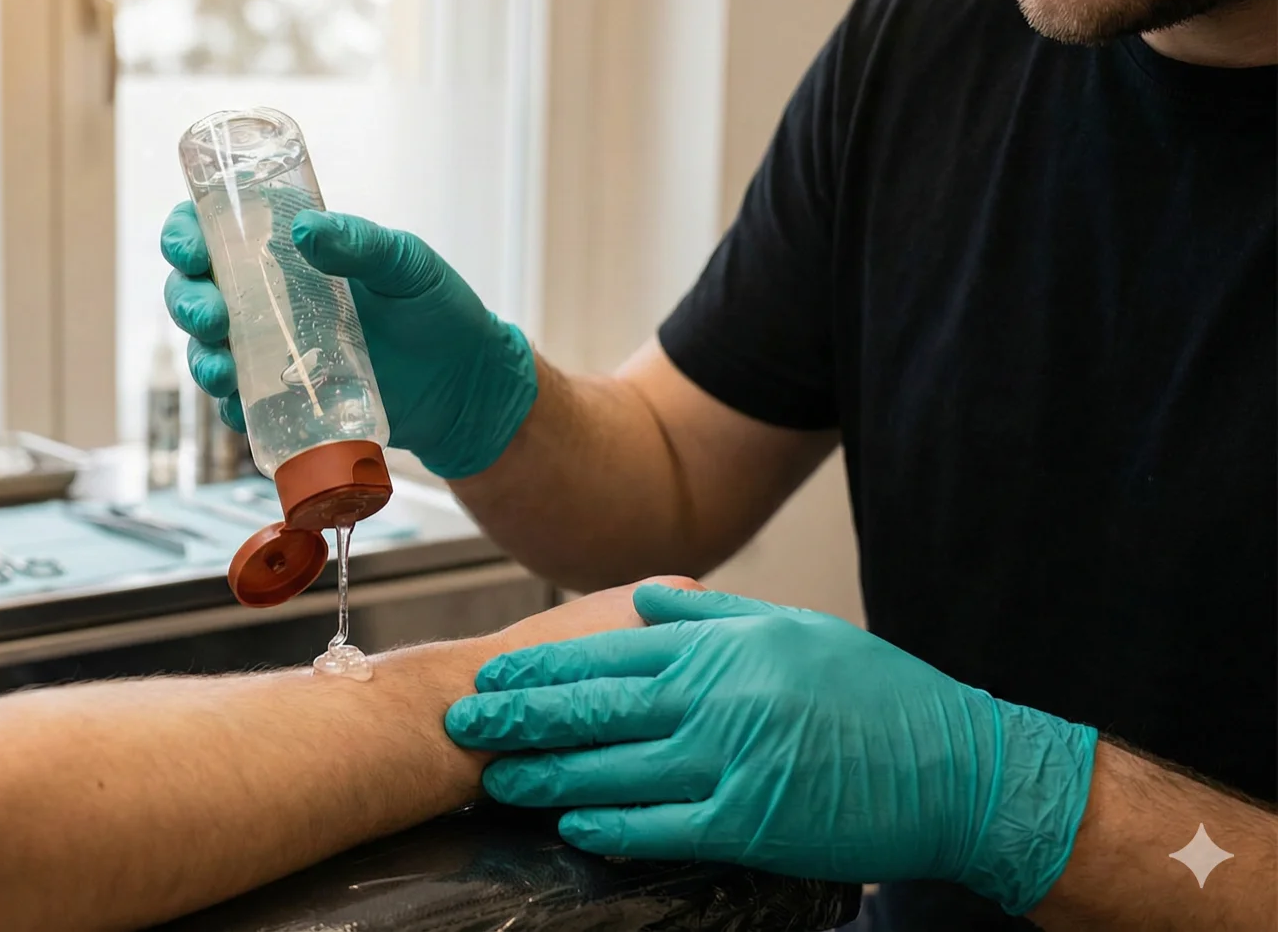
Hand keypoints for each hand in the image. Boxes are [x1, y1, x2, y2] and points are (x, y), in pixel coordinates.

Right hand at [161, 204, 537, 477]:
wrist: (464, 385)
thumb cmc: (437, 310)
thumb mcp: (405, 265)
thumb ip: (361, 243)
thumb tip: (305, 229)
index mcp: (286, 252)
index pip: (213, 232)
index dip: (185, 236)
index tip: (193, 249)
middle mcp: (266, 299)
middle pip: (194, 292)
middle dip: (187, 302)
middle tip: (212, 316)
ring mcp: (270, 353)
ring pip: (206, 350)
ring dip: (201, 357)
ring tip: (224, 367)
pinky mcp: (282, 401)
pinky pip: (238, 406)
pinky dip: (230, 407)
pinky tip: (240, 406)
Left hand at [444, 585, 1098, 915]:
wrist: (959, 767)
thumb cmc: (879, 695)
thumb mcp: (794, 630)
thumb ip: (710, 614)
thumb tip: (641, 597)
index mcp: (727, 646)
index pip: (610, 651)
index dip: (543, 667)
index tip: (492, 678)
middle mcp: (720, 697)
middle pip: (597, 706)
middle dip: (521, 718)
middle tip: (464, 725)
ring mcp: (733, 762)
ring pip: (614, 768)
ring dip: (549, 776)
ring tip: (499, 779)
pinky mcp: (751, 822)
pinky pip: (662, 826)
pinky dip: (611, 826)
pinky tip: (572, 824)